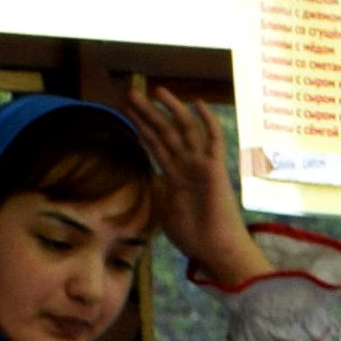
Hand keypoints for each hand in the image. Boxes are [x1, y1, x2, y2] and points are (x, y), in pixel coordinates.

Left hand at [122, 78, 272, 290]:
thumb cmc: (193, 236)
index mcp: (174, 174)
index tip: (125, 109)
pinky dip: (207, 121)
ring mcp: (201, 165)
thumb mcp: (163, 212)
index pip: (155, 143)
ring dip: (170, 110)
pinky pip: (213, 140)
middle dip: (148, 113)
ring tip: (155, 91)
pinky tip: (197, 103)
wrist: (215, 250)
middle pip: (165, 131)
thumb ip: (155, 194)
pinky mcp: (215, 168)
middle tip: (131, 92)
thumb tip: (142, 184)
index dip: (141, 125)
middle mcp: (187, 165)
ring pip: (184, 130)